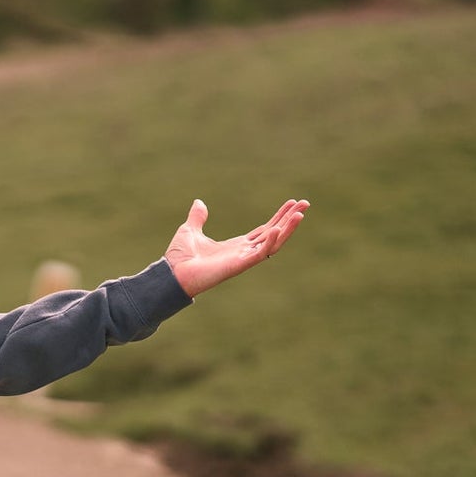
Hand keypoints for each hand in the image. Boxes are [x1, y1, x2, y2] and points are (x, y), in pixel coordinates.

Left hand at [164, 198, 308, 297]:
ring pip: (272, 243)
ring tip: (300, 214)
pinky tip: (276, 229)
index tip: (292, 203)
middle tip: (305, 204)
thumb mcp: (190, 230)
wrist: (170, 273)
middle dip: (289, 220)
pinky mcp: (238, 265)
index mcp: (236, 245)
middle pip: (273, 234)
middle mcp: (243, 252)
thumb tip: (199, 203)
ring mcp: (242, 259)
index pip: (264, 229)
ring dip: (287, 229)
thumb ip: (198, 217)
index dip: (279, 217)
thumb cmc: (180, 257)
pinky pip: (259, 254)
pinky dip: (269, 242)